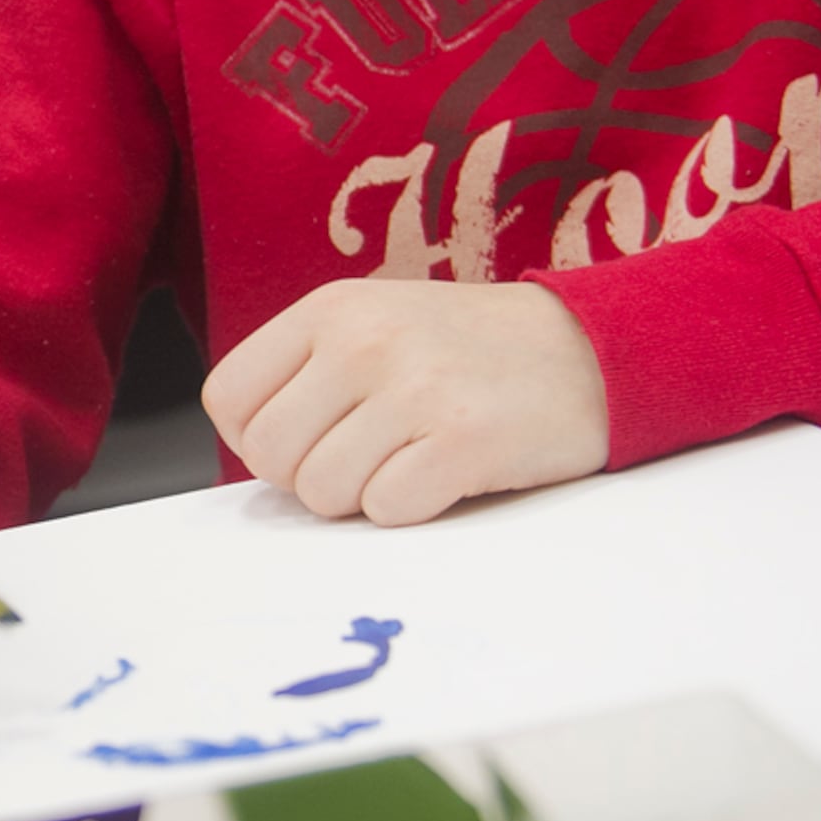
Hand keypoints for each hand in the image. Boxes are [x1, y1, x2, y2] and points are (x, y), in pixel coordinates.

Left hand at [202, 280, 608, 525]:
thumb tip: (252, 453)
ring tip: (412, 457)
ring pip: (323, 493)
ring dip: (364, 496)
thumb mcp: (376, 325)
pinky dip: (412, 509)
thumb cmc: (470, 351)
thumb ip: (307, 374)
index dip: (258, 438)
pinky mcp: (463, 440)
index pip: (228, 398)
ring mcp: (414, 388)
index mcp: (331, 309)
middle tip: (368, 456)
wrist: (591, 350)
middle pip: (271, 456)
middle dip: (310, 477)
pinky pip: (387, 511)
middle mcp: (364, 341)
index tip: (308, 439)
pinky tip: (447, 473)